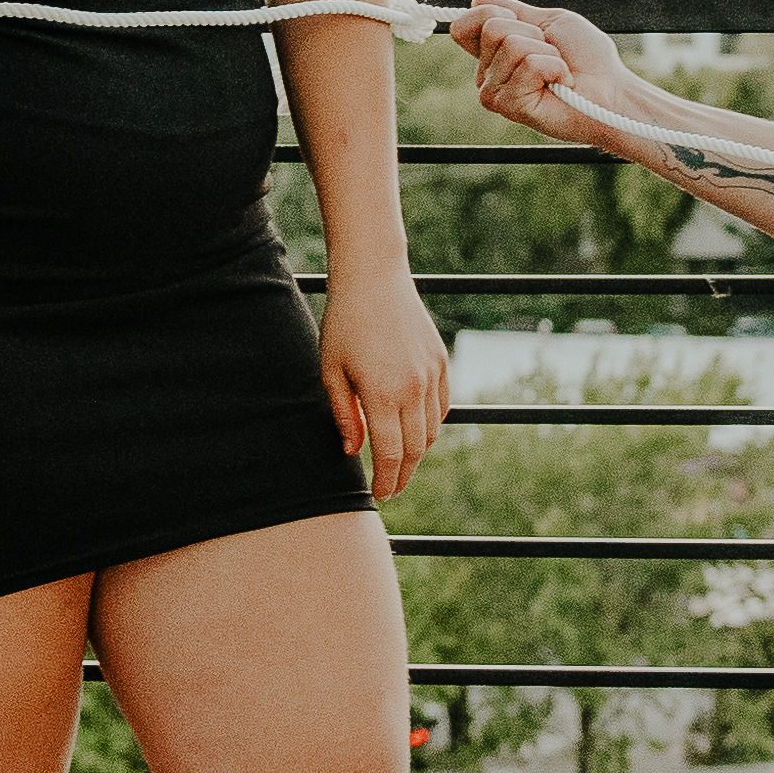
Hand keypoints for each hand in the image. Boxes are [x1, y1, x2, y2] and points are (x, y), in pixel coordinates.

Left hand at [324, 265, 453, 497]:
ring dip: (418, 452)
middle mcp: (413, 389)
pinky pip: (442, 406)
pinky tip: (416, 431)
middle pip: (415, 449)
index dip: (387, 481)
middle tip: (391, 488)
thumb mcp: (331, 371)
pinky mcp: (441, 361)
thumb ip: (344, 415)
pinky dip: (431, 425)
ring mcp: (431, 375)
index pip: (390, 455)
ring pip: (432, 430)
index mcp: (382, 395)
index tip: (381, 495)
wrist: (374, 278)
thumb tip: (354, 451)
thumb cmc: (344, 324)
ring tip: (401, 462)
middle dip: (403, 475)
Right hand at [456, 0, 635, 150]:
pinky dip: (553, 67)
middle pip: (491, 27)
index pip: (462, 26)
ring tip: (558, 71)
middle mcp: (488, 74)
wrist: (611, 90)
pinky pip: (528, 64)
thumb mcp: (549, 22)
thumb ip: (514, 11)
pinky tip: (560, 85)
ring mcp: (495, 92)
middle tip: (551, 52)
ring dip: (546, 51)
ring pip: (510, 44)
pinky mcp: (509, 105)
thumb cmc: (588, 59)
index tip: (519, 23)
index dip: (487, 13)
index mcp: (494, 54)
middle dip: (531, 31)